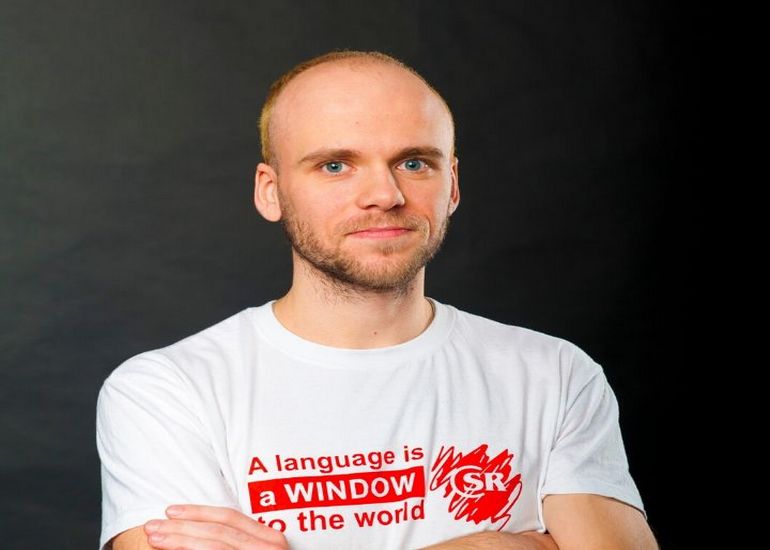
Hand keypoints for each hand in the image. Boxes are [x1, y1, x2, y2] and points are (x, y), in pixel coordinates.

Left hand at [143, 504, 288, 548]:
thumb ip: (233, 543)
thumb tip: (191, 531)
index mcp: (270, 537)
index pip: (230, 517)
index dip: (198, 512)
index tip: (170, 511)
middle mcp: (270, 547)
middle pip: (219, 531)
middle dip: (182, 528)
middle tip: (152, 527)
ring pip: (216, 547)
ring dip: (181, 541)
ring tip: (155, 539)